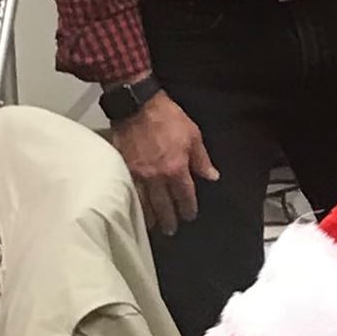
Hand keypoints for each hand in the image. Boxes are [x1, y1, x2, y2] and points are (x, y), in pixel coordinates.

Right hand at [109, 93, 218, 237]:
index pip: (185, 196)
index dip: (188, 208)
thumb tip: (212, 176)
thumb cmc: (167, 117)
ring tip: (154, 227)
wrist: (137, 105)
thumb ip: (202, 159)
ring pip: (145, 203)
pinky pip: (130, 192)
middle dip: (169, 219)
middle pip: (164, 205)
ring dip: (151, 217)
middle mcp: (157, 176)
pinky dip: (134, 204)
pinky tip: (136, 210)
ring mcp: (138, 174)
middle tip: (172, 230)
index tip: (190, 216)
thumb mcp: (193, 135)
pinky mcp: (124, 169)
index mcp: (176, 168)